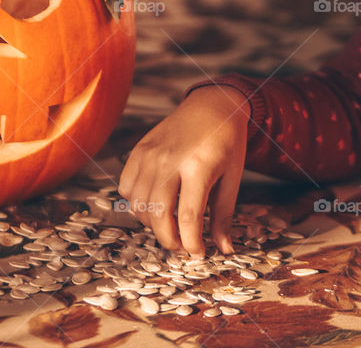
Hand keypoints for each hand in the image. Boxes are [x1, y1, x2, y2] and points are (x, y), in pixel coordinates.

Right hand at [118, 85, 249, 256]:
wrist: (212, 105)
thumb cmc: (227, 143)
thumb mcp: (233, 178)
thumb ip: (223, 215)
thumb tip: (224, 249)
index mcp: (198, 167)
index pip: (187, 217)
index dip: (191, 243)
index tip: (198, 254)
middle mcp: (169, 160)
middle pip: (158, 215)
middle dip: (170, 240)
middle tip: (183, 247)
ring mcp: (150, 154)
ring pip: (139, 205)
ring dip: (153, 225)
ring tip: (171, 227)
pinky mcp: (138, 151)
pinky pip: (127, 187)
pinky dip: (137, 204)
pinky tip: (155, 205)